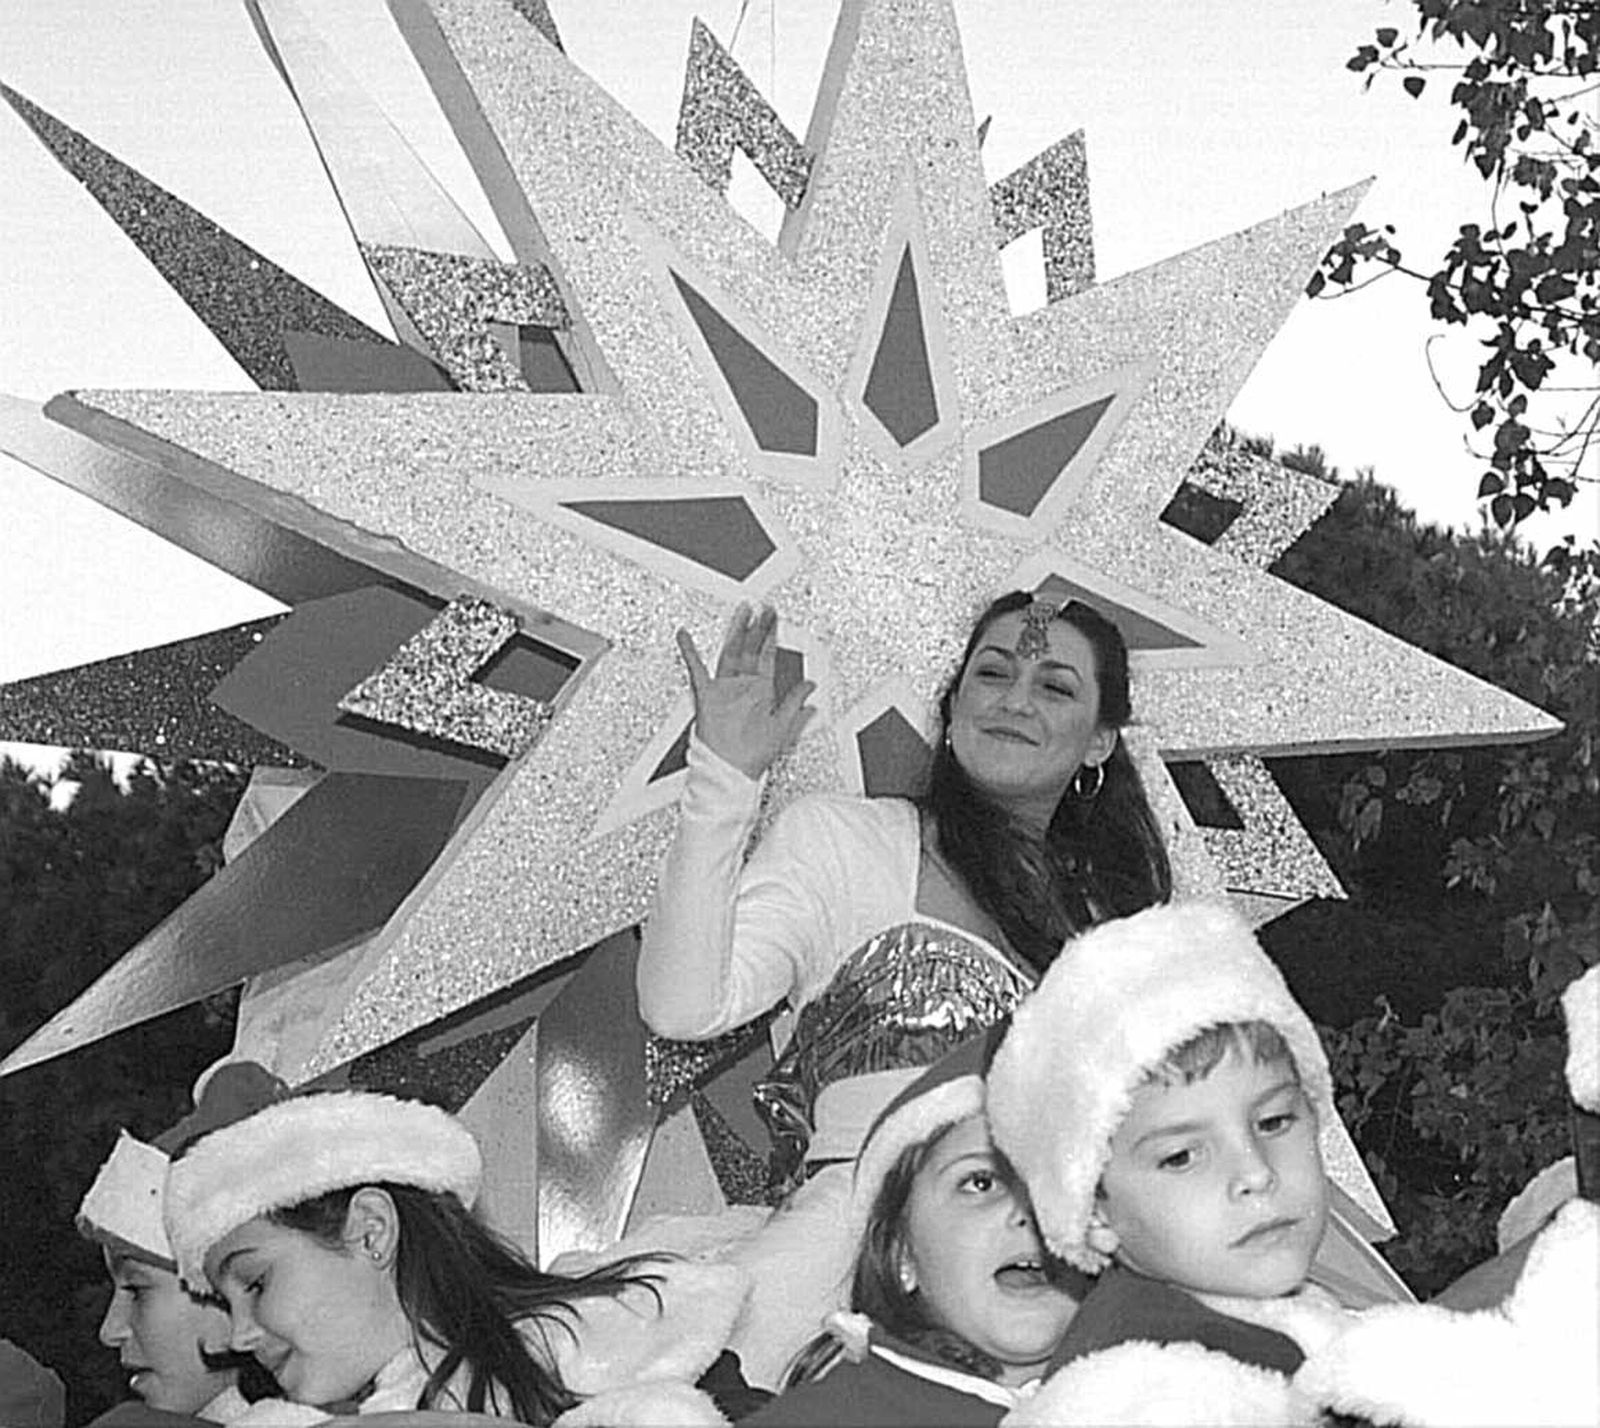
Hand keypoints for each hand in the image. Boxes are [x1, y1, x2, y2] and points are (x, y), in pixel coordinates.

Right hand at [677, 603, 815, 779]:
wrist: (728, 771)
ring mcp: (725, 689)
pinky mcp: (707, 695)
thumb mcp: (783, 729)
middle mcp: (743, 688)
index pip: (767, 657)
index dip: (772, 637)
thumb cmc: (752, 757)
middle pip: (750, 649)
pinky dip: (689, 652)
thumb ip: (795, 704)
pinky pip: (696, 669)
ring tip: (740, 612)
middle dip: (757, 627)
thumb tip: (811, 688)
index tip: (775, 619)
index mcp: (761, 693)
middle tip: (762, 607)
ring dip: (735, 632)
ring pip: (730, 653)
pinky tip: (686, 637)